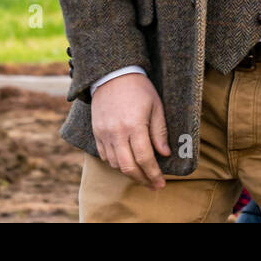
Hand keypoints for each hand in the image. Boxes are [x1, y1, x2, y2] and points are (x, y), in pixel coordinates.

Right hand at [91, 73, 170, 188]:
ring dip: (129, 173)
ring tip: (142, 174)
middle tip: (153, 185)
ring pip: (115, 164)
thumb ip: (159, 132)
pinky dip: (116, 163)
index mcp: (135, 125)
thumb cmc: (139, 89)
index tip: (161, 183)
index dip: (153, 174)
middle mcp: (117, 132)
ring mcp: (104, 133)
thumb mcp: (156, 106)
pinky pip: (104, 156)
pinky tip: (126, 162)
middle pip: (128, 167)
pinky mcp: (96, 132)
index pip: (145, 158)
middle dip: (142, 179)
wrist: (112, 74)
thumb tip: (165, 154)